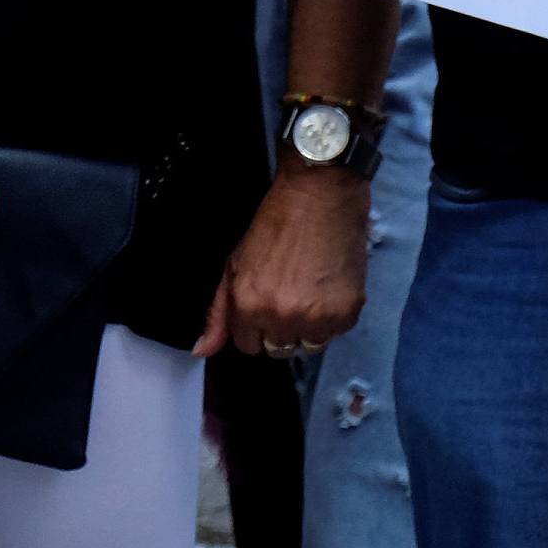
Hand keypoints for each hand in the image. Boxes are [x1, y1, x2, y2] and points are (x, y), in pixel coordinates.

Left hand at [195, 164, 369, 358]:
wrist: (319, 196)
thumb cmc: (273, 224)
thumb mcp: (235, 262)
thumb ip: (218, 311)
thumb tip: (200, 351)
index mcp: (249, 305)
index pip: (247, 346)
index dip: (253, 325)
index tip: (262, 303)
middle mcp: (282, 318)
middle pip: (278, 349)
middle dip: (278, 328)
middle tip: (286, 294)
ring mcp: (317, 319)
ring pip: (307, 346)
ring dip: (306, 327)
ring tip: (308, 292)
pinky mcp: (347, 314)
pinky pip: (334, 334)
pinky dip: (331, 317)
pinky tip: (327, 288)